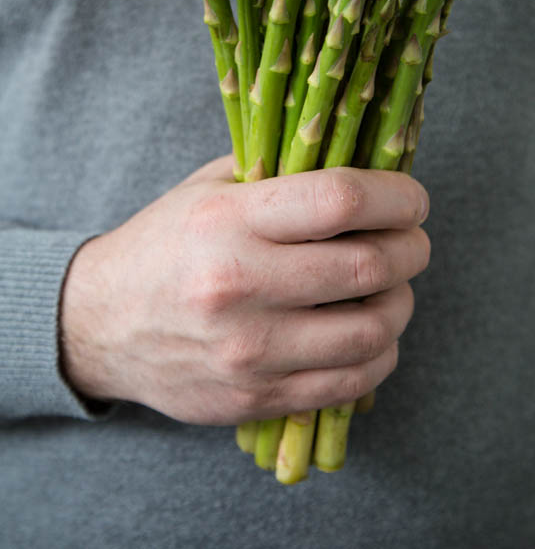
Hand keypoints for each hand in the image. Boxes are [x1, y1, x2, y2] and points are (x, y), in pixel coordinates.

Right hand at [59, 156, 429, 424]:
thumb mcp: (209, 187)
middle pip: (368, 266)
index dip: (398, 196)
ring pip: (372, 330)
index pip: (341, 200)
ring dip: (401, 303)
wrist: (102, 324)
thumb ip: (280, 170)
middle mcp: (240, 286)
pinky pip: (350, 382)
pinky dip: (379, 353)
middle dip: (412, 249)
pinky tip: (370, 332)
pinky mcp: (256, 397)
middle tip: (412, 240)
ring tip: (392, 287)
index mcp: (230, 220)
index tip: (413, 198)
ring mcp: (249, 350)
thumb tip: (362, 157)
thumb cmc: (167, 243)